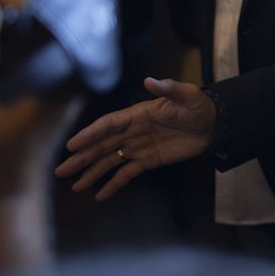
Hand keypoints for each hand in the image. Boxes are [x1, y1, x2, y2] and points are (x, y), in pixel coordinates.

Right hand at [55, 77, 216, 199]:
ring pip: (109, 161)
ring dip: (92, 173)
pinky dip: (114, 184)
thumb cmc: (198, 107)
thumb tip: (150, 80)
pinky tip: (100, 195)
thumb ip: (168, 89)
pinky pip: (127, 173)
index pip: (108, 125)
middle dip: (81, 158)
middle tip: (61, 170)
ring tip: (75, 186)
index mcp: (137, 115)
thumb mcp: (187, 96)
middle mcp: (132, 131)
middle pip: (102, 145)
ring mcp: (138, 147)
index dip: (90, 134)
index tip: (72, 145)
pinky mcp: (147, 161)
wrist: (213, 125)